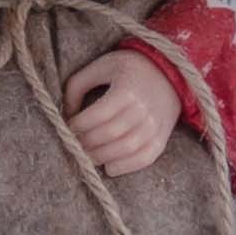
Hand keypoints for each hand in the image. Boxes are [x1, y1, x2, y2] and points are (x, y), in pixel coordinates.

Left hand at [67, 58, 179, 176]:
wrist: (169, 71)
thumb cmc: (129, 68)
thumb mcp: (100, 66)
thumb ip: (77, 86)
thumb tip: (66, 114)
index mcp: (127, 89)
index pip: (98, 114)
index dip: (78, 125)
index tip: (68, 126)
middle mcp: (143, 108)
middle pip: (110, 134)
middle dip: (87, 143)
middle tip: (75, 143)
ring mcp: (155, 125)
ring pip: (127, 149)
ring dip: (102, 157)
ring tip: (88, 155)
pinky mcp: (163, 137)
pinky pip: (146, 158)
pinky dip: (126, 167)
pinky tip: (110, 167)